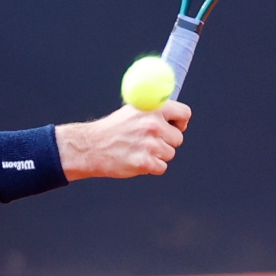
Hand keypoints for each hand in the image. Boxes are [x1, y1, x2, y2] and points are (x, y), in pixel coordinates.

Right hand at [56, 102, 191, 179]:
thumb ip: (154, 111)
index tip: (174, 127)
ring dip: (157, 155)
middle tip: (147, 141)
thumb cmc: (113, 129)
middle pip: (178, 138)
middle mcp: (153, 124)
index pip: (184, 113)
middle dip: (166, 142)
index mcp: (152, 108)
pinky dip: (151, 167)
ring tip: (138, 149)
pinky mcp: (146, 162)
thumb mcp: (133, 110)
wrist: (92, 147)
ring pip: (169, 154)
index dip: (180, 122)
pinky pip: (161, 167)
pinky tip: (136, 159)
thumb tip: (177, 117)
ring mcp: (150, 144)